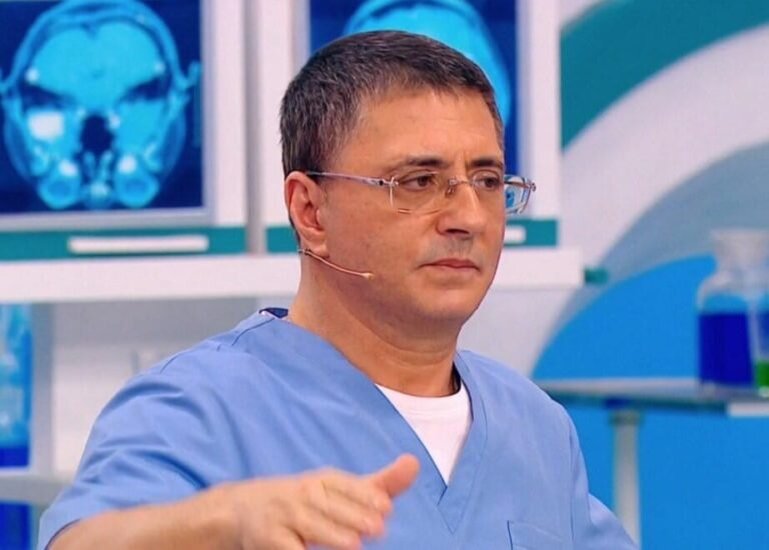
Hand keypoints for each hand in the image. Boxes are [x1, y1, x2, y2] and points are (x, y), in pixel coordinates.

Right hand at [223, 454, 419, 549]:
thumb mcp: (341, 490)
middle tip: (378, 527)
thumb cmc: (307, 500)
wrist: (243, 509)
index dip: (364, 495)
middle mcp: (304, 494)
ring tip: (353, 545)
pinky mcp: (269, 539)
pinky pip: (286, 547)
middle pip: (329, 505)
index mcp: (323, 481)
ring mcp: (285, 517)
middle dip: (352, 516)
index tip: (386, 506)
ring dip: (330, 534)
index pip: (344, 485)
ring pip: (308, 526)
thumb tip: (415, 463)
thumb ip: (380, 483)